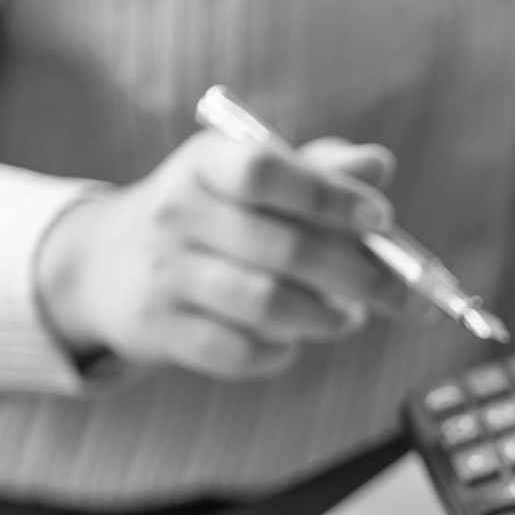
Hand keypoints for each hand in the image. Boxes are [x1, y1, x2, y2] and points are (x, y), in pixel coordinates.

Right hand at [38, 128, 402, 378]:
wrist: (110, 265)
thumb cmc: (211, 216)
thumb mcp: (251, 180)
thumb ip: (318, 172)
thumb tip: (377, 165)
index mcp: (206, 163)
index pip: (266, 170)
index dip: (329, 196)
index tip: (381, 220)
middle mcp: (177, 212)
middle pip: (284, 248)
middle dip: (360, 278)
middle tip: (403, 296)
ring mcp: (164, 274)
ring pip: (265, 304)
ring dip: (324, 318)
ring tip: (347, 318)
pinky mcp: (160, 329)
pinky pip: (238, 351)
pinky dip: (280, 352)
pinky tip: (292, 341)